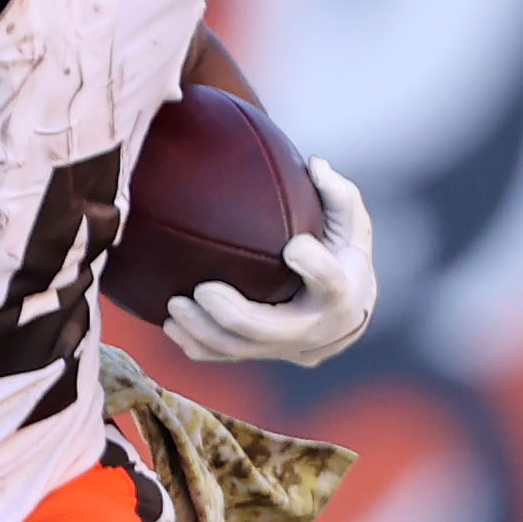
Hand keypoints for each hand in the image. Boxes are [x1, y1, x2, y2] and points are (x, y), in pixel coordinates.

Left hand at [163, 157, 375, 367]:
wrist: (344, 314)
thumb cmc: (343, 254)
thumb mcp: (351, 224)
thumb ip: (338, 194)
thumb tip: (315, 164)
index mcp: (340, 293)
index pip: (330, 282)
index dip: (313, 266)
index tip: (292, 246)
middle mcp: (313, 329)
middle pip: (268, 329)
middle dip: (232, 313)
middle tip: (201, 289)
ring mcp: (285, 349)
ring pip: (239, 350)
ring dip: (203, 331)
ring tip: (174, 306)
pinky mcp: (262, 354)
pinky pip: (224, 358)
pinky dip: (197, 345)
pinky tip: (172, 326)